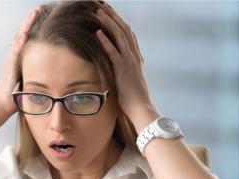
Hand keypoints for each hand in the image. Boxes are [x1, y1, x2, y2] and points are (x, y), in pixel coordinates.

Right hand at [0, 5, 41, 115]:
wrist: (4, 104)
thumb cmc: (17, 94)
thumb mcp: (29, 78)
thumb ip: (36, 71)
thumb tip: (52, 70)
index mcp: (18, 57)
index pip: (25, 37)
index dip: (32, 25)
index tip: (41, 15)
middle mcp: (13, 55)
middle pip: (21, 32)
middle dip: (30, 20)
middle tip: (39, 8)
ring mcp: (10, 59)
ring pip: (18, 37)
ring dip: (26, 25)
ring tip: (34, 13)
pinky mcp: (10, 66)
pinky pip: (16, 51)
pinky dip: (20, 41)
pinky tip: (26, 32)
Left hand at [95, 3, 159, 122]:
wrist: (141, 108)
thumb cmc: (134, 98)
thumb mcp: (130, 80)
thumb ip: (126, 71)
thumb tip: (118, 69)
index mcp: (136, 57)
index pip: (128, 34)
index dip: (119, 21)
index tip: (110, 12)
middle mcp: (134, 56)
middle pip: (124, 29)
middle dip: (113, 16)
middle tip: (102, 5)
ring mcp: (130, 62)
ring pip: (119, 36)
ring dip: (108, 23)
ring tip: (98, 12)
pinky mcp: (123, 69)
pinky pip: (113, 52)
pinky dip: (105, 41)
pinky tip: (97, 32)